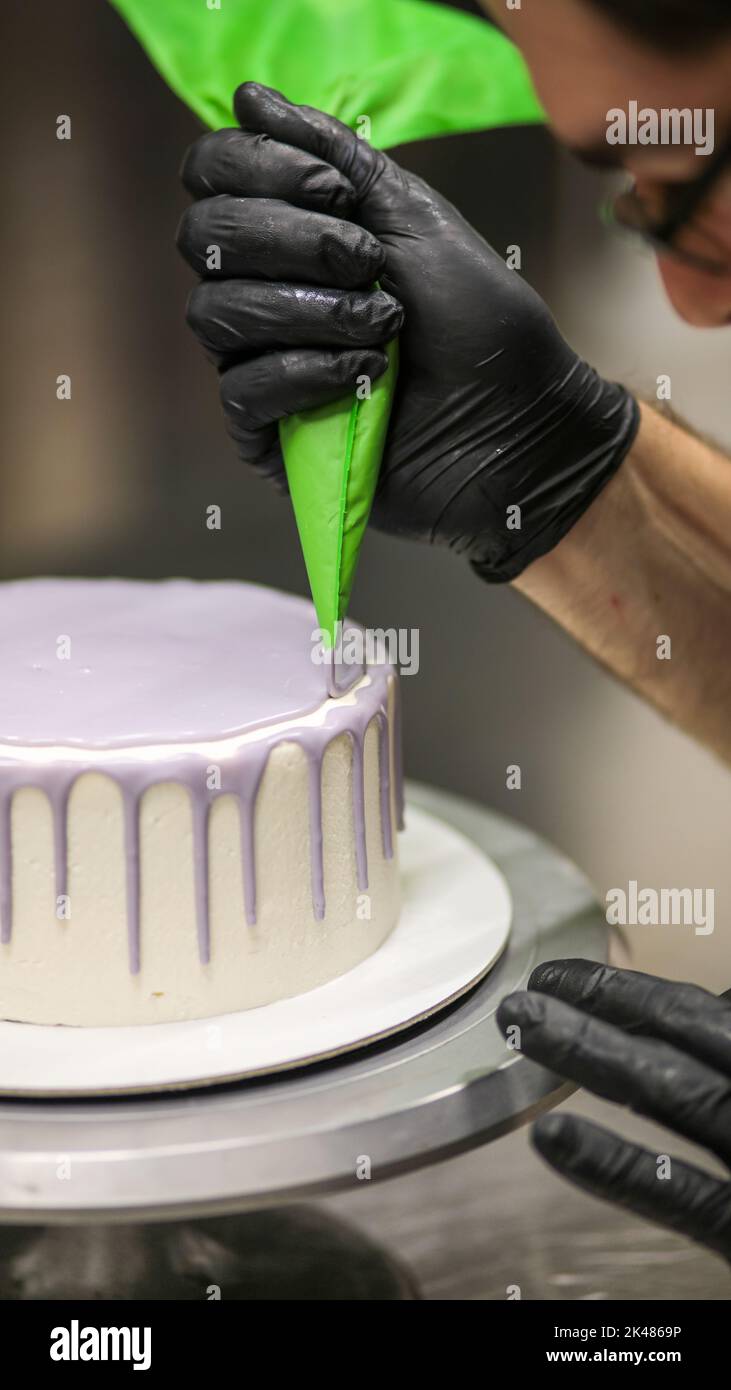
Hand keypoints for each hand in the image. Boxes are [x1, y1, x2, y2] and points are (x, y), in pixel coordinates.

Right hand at [177, 83, 638, 581]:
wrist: (521, 423)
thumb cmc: (482, 324)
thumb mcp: (416, 220)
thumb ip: (337, 159)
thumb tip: (250, 99)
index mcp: (292, 236)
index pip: (213, 179)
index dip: (253, 167)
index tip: (333, 190)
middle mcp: (266, 295)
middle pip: (205, 240)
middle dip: (287, 240)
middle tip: (367, 262)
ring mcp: (264, 367)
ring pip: (215, 314)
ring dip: (307, 310)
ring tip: (383, 327)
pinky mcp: (271, 437)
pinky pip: (241, 389)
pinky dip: (302, 372)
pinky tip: (363, 375)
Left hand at [497, 960, 730, 1261]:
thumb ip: (729, 1046)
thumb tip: (710, 1010)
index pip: (703, 1013)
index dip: (628, 993)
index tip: (568, 980)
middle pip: (682, 1034)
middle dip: (599, 1005)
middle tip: (527, 991)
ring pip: (674, 1093)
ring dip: (591, 1052)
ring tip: (523, 1028)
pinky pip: (687, 1198)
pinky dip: (617, 1165)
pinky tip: (554, 1140)